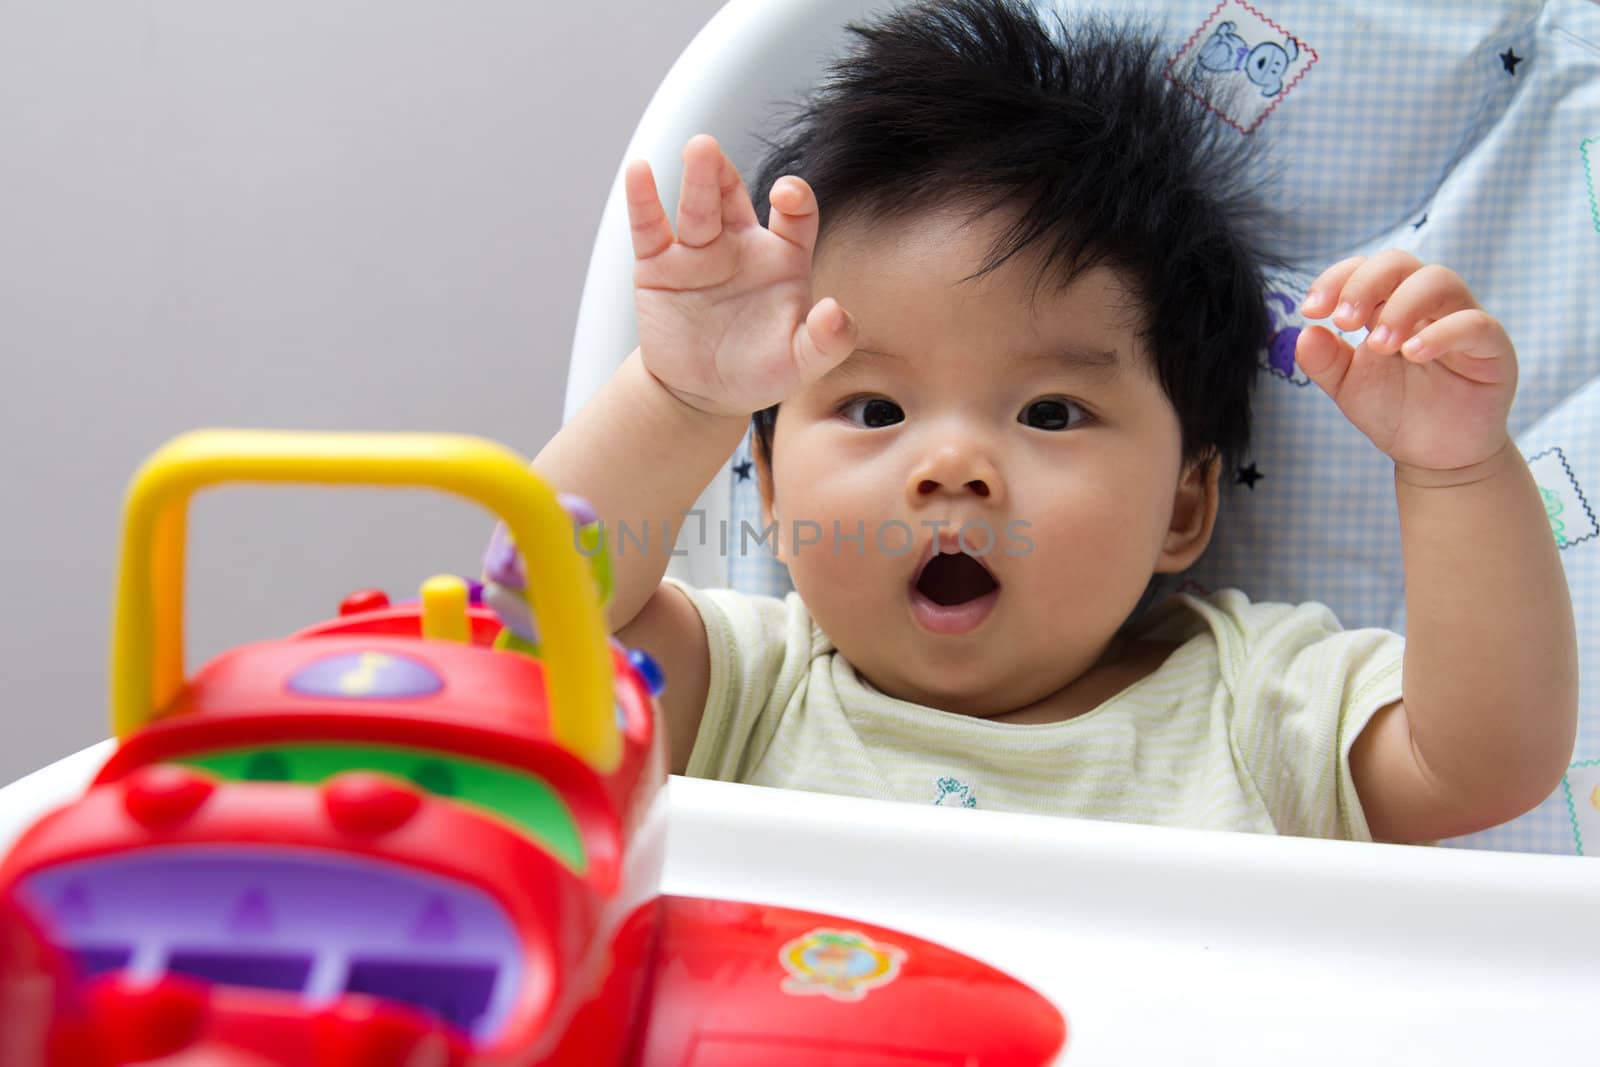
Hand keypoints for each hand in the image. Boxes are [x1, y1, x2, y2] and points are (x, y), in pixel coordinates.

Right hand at [625, 134, 857, 418]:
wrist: (702, 394)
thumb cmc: (760, 372)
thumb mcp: (801, 363)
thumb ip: (828, 341)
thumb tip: (835, 312)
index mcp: (782, 257)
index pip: (794, 214)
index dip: (794, 198)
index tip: (785, 197)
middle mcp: (740, 244)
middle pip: (735, 198)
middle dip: (725, 173)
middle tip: (714, 148)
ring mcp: (698, 252)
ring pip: (697, 207)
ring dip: (697, 177)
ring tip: (697, 149)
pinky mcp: (658, 267)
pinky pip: (650, 228)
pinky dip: (643, 200)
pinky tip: (638, 172)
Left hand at [1295, 250, 1515, 475]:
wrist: (1436, 455)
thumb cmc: (1394, 410)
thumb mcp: (1348, 386)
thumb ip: (1324, 361)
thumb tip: (1303, 333)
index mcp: (1388, 306)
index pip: (1364, 269)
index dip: (1337, 279)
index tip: (1312, 310)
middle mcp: (1426, 305)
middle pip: (1400, 263)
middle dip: (1365, 284)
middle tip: (1343, 322)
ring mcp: (1461, 320)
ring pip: (1439, 280)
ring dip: (1401, 306)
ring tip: (1379, 345)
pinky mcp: (1492, 346)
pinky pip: (1474, 323)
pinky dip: (1441, 333)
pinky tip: (1413, 354)